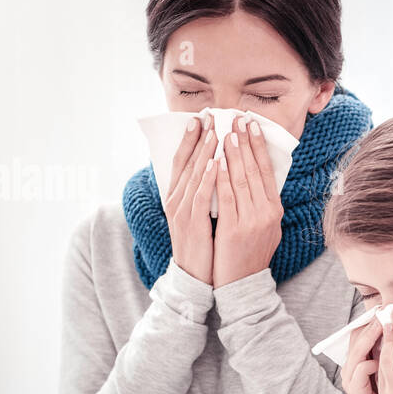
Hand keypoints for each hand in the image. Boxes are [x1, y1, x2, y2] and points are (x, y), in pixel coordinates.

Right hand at [163, 114, 219, 285]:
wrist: (195, 278)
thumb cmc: (203, 245)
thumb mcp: (201, 215)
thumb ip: (205, 194)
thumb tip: (216, 170)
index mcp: (178, 196)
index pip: (183, 161)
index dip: (191, 139)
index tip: (201, 118)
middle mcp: (176, 200)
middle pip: (186, 162)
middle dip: (198, 138)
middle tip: (208, 115)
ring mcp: (182, 212)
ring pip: (193, 175)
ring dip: (204, 152)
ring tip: (214, 131)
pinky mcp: (191, 225)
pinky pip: (200, 197)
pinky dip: (206, 179)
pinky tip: (214, 163)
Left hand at [212, 117, 284, 288]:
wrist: (244, 285)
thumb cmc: (250, 255)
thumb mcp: (266, 228)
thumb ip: (262, 204)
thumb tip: (257, 179)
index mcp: (275, 210)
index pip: (267, 171)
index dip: (259, 146)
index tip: (252, 126)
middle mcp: (268, 213)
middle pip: (256, 170)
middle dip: (246, 142)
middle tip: (238, 119)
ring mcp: (253, 220)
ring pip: (242, 179)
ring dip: (233, 153)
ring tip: (226, 132)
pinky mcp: (236, 229)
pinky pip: (227, 196)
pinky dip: (222, 176)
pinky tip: (217, 160)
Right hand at [341, 317, 386, 393]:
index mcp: (363, 358)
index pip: (364, 333)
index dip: (374, 320)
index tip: (388, 309)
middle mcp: (354, 365)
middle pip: (358, 338)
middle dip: (372, 324)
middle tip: (385, 312)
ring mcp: (352, 377)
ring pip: (357, 351)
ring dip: (369, 338)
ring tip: (383, 327)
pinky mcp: (355, 390)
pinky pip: (359, 372)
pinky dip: (368, 364)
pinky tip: (379, 359)